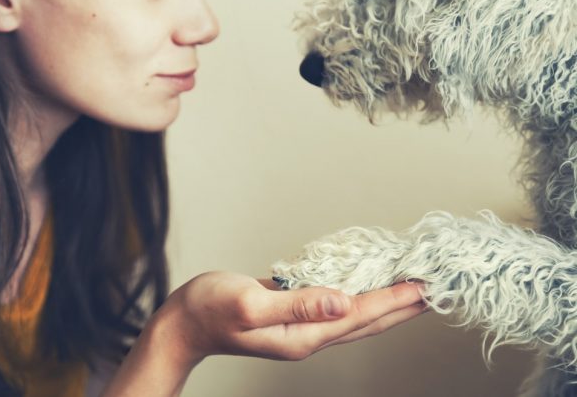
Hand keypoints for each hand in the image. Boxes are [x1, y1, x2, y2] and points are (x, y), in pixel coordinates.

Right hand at [155, 271, 425, 364]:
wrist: (184, 323)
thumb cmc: (210, 312)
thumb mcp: (250, 304)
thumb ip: (296, 305)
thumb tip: (340, 301)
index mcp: (304, 336)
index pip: (361, 316)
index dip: (394, 301)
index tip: (426, 288)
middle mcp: (309, 335)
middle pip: (367, 321)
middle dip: (402, 306)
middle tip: (434, 291)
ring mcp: (302, 325)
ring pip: (355, 313)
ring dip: (384, 301)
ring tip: (410, 289)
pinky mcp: (294, 312)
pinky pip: (335, 302)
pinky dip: (358, 292)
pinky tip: (365, 283)